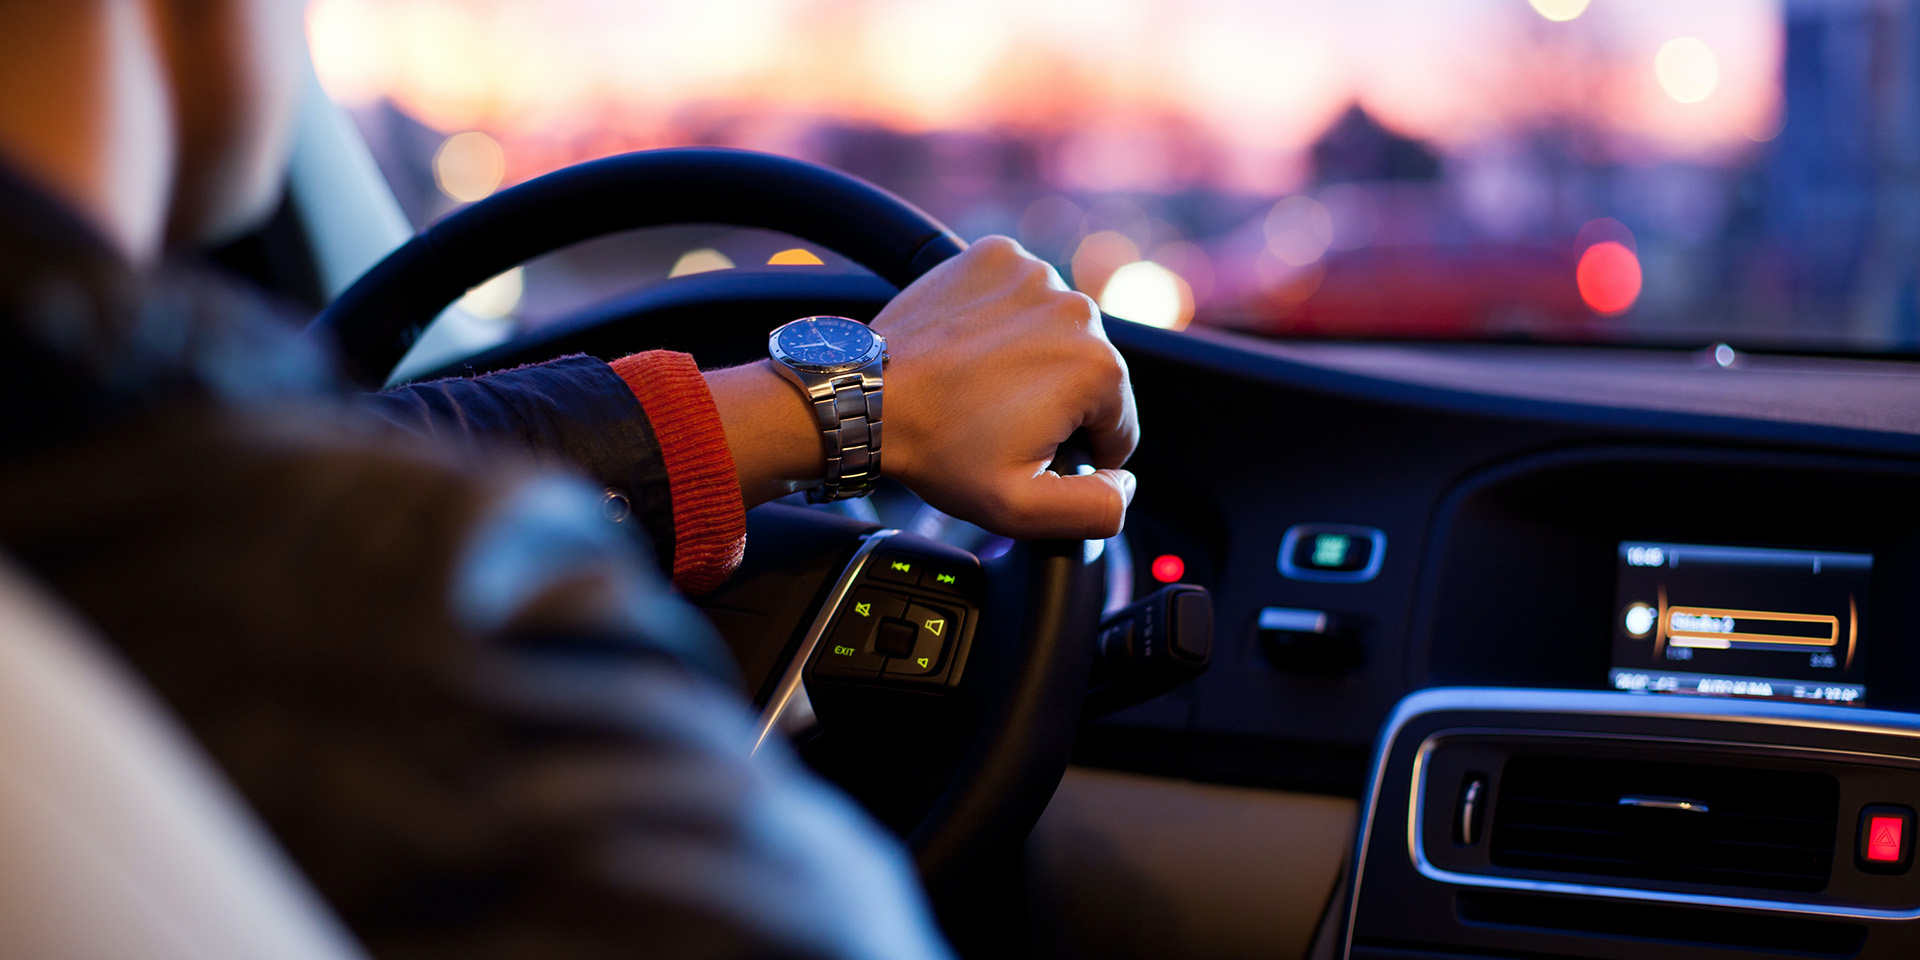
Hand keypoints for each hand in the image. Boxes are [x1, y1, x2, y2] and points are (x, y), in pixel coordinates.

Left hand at [706, 236, 1137, 539]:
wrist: (867, 397)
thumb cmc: (939, 450)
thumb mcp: (1023, 509)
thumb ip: (1098, 508)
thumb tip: (1126, 482)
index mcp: (1098, 368)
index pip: (1118, 426)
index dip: (1077, 452)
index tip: (1027, 450)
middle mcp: (1077, 309)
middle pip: (1091, 374)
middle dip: (1055, 403)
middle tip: (996, 422)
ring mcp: (1035, 273)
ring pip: (1057, 333)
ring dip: (1033, 359)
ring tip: (980, 386)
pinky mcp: (997, 255)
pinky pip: (1022, 295)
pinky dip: (1006, 319)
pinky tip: (972, 348)